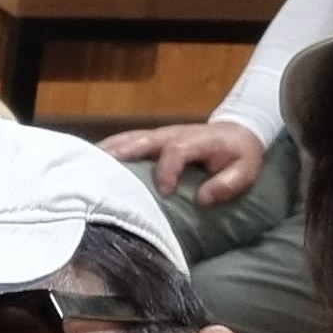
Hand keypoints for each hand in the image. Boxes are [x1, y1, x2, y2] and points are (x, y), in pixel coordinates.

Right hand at [101, 117, 266, 204]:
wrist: (237, 131)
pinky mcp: (152, 137)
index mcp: (196, 141)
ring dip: (108, 150)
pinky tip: (93, 159)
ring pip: (129, 139)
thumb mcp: (245, 171)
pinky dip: (109, 148)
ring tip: (86, 164)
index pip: (176, 151)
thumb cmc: (240, 155)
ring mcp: (159, 134)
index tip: (164, 192)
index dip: (167, 170)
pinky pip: (126, 140)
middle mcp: (172, 134)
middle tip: (99, 170)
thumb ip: (227, 185)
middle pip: (142, 140)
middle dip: (122, 154)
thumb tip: (203, 200)